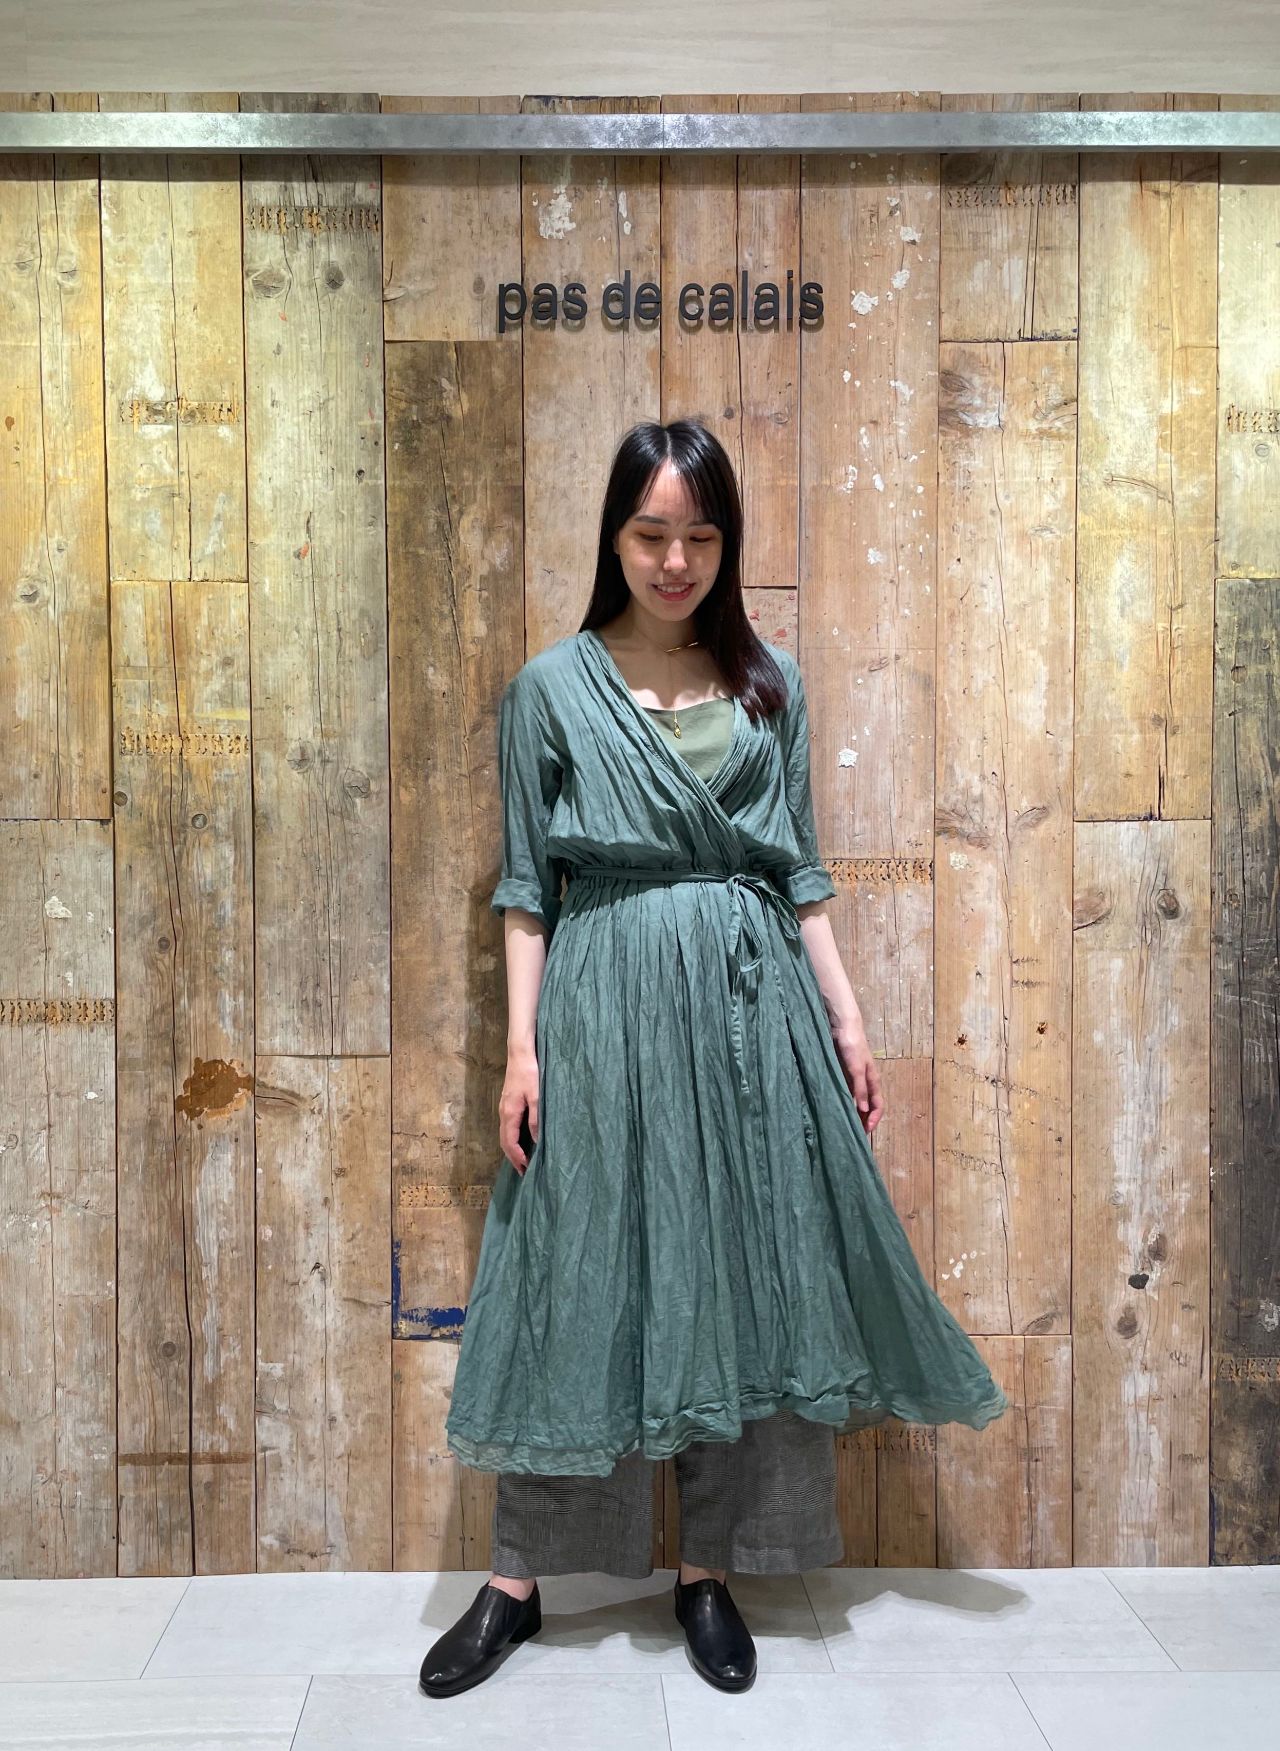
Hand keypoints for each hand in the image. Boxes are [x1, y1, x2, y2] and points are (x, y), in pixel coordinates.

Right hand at [500, 1049, 539, 1174]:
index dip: (517, 1157)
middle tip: (523, 1171)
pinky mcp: (508, 1104)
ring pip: (505, 1135)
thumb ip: (536, 1119)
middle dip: (513, 1157)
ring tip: (522, 1160)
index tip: (526, 1168)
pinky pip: (507, 1127)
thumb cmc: (529, 1073)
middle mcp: (503, 1113)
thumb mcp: (537, 1097)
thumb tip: (537, 1140)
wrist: (520, 1054)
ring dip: (512, 1149)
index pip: (510, 1142)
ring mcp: (504, 1108)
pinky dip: (512, 1139)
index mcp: (510, 1113)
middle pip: (504, 1142)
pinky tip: (521, 1141)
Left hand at [832, 1023, 883, 1135]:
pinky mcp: (843, 1073)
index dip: (874, 1119)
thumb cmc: (852, 1045)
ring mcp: (854, 1078)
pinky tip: (837, 1108)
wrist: (842, 1026)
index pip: (878, 1105)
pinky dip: (845, 1102)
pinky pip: (847, 1092)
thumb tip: (865, 1110)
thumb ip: (860, 1089)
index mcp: (873, 1080)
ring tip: (846, 1125)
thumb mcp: (856, 1068)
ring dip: (854, 1113)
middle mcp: (865, 1081)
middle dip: (865, 1120)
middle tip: (855, 1134)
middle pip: (868, 1105)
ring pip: (857, 1100)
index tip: (866, 1131)